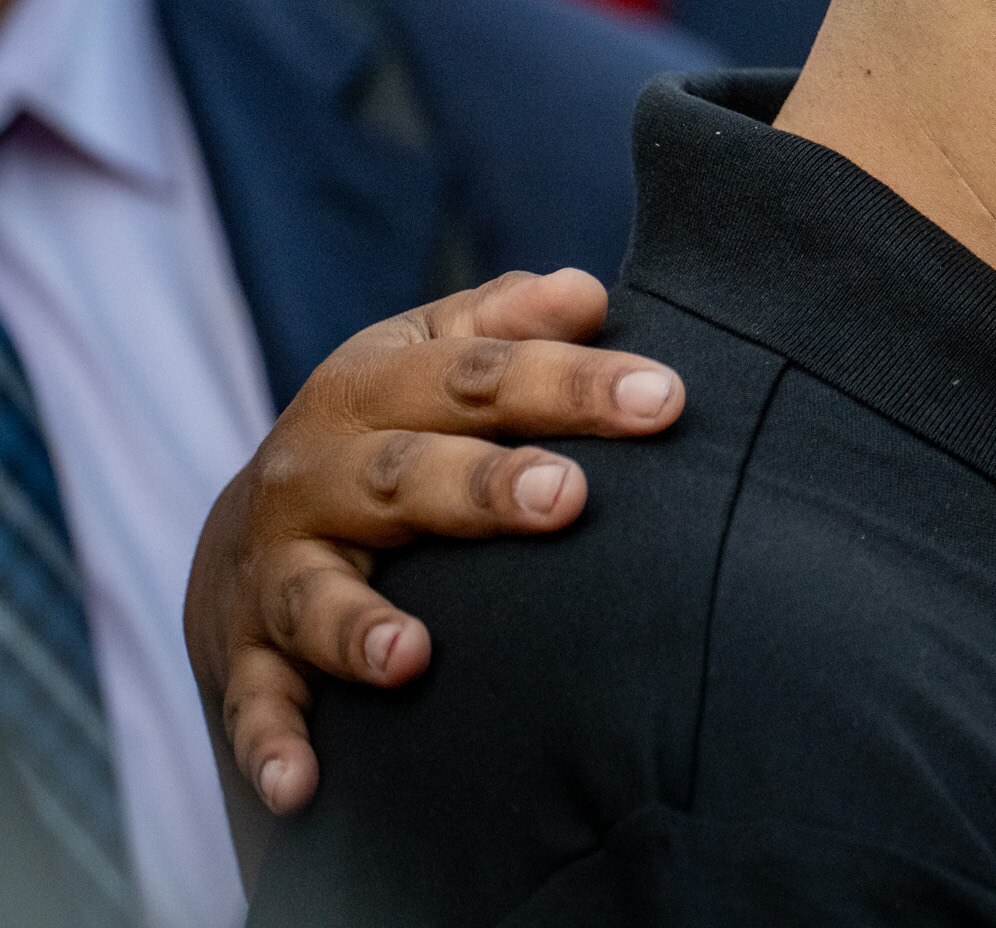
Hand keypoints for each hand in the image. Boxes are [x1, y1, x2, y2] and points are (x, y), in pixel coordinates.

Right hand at [184, 269, 684, 817]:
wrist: (253, 525)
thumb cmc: (395, 425)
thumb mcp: (437, 354)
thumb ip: (509, 322)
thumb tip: (586, 291)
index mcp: (375, 384)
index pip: (485, 376)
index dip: (574, 383)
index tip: (665, 401)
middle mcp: (318, 470)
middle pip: (406, 475)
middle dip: (483, 488)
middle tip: (566, 498)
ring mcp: (279, 565)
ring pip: (316, 595)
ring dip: (359, 627)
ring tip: (414, 657)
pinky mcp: (248, 651)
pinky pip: (259, 701)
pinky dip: (273, 742)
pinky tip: (301, 785)